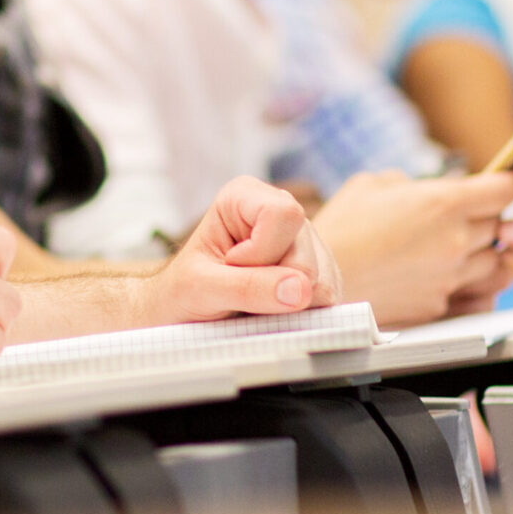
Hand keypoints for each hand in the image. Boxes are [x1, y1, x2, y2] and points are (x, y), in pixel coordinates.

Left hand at [146, 176, 340, 321]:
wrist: (184, 316)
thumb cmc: (183, 293)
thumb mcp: (200, 287)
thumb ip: (246, 287)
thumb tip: (301, 289)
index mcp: (245, 196)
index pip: (284, 214)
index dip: (262, 251)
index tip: (232, 266)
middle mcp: (281, 212)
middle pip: (305, 257)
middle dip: (275, 287)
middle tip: (240, 293)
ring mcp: (304, 243)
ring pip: (322, 282)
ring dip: (288, 306)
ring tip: (254, 303)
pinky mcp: (319, 274)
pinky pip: (329, 300)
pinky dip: (300, 315)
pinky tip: (272, 310)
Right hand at [313, 170, 512, 327]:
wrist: (317, 280)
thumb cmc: (339, 230)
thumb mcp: (373, 185)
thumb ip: (415, 185)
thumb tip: (432, 192)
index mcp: (443, 203)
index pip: (509, 188)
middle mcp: (456, 240)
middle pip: (511, 226)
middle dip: (504, 218)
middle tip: (493, 215)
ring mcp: (453, 277)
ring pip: (503, 264)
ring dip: (492, 254)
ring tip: (465, 248)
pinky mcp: (444, 307)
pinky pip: (484, 296)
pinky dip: (480, 286)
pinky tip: (458, 276)